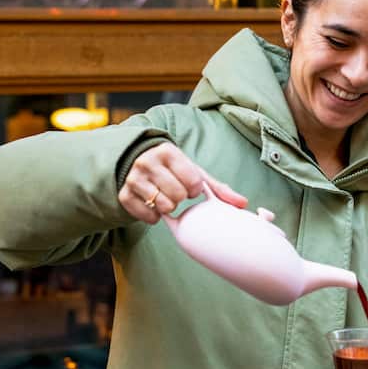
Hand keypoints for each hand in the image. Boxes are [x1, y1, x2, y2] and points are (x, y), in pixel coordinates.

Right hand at [118, 142, 246, 223]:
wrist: (137, 161)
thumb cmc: (172, 168)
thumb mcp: (193, 171)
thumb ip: (218, 188)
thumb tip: (243, 203)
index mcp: (169, 152)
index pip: (193, 181)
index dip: (195, 189)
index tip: (191, 187)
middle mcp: (148, 162)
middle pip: (178, 196)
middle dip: (181, 198)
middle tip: (177, 193)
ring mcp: (134, 178)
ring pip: (162, 206)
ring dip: (168, 207)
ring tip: (166, 198)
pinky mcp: (124, 194)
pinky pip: (146, 215)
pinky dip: (154, 216)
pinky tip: (155, 207)